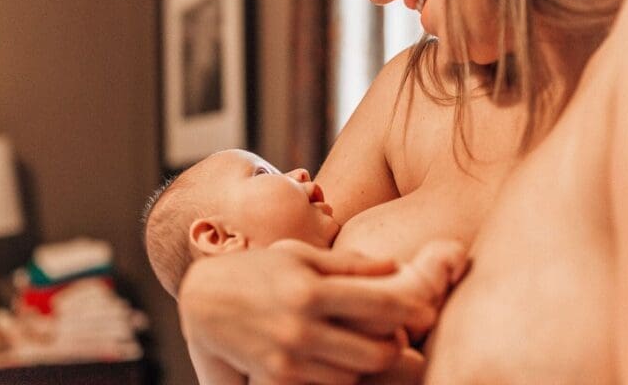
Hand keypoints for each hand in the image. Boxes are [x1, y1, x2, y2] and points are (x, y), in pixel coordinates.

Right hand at [178, 241, 438, 383]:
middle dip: (396, 343)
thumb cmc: (256, 269)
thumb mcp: (299, 255)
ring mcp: (289, 358)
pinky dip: (342, 373)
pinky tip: (336, 354)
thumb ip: (348, 264)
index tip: (424, 309)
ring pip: (356, 374)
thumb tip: (394, 267)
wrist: (203, 302)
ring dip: (368, 361)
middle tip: (397, 331)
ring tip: (363, 340)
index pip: (380, 306)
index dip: (411, 309)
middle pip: (377, 352)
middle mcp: (301, 328)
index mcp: (310, 290)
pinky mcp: (279, 378)